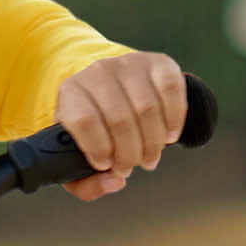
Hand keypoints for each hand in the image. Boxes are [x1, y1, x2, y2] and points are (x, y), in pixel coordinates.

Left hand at [55, 51, 187, 201]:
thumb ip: (86, 183)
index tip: (106, 165)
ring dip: (152, 142)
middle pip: (119, 119)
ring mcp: (130, 64)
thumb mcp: (77, 158)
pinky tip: (169, 136)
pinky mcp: (158, 63)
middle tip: (131, 167)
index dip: (98, 149)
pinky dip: (174, 120)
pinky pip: (171, 91)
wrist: (111, 88)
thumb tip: (116, 182)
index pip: (84, 120)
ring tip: (150, 158)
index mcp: (71, 92)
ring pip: (147, 108)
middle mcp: (98, 72)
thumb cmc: (93, 131)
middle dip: (129, 153)